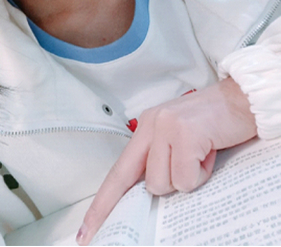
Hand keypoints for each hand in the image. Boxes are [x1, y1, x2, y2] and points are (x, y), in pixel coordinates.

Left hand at [76, 78, 256, 245]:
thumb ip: (161, 160)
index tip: (87, 230)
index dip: (103, 203)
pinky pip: (184, 178)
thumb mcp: (179, 139)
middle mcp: (151, 124)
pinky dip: (200, 174)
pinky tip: (207, 152)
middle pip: (142, 182)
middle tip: (188, 167)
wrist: (241, 99)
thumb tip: (151, 194)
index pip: (119, 171)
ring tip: (201, 155)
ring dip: (187, 177)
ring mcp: (166, 127)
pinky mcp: (184, 133)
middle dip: (166, 186)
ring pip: (161, 183)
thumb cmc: (214, 122)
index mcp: (146, 127)